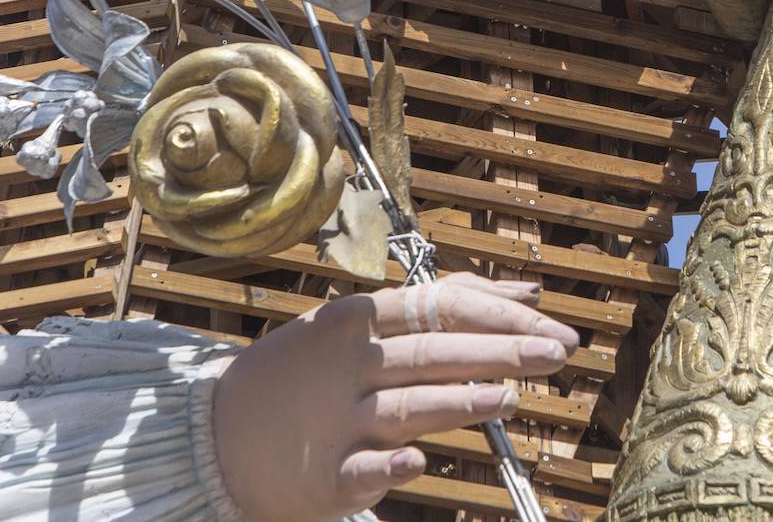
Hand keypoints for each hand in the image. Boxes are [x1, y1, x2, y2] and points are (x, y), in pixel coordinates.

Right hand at [211, 273, 579, 521]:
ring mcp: (336, 421)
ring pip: (407, 407)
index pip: (440, 308)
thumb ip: (446, 303)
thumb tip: (528, 296)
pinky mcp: (325, 476)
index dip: (501, 316)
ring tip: (507, 398)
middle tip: (557, 354)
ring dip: (458, 402)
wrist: (215, 438)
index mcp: (360, 320)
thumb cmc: (307, 374)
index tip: (554, 328)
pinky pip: (364, 469)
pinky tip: (419, 461)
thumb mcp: (360, 325)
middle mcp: (350, 366)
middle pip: (432, 354)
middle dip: (500, 352)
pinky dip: (390, 465)